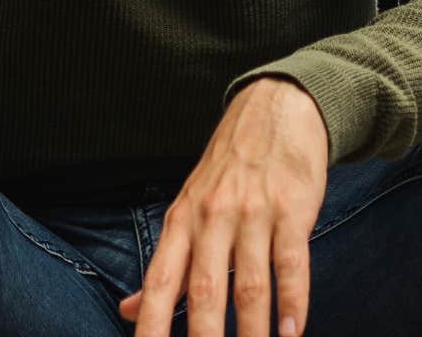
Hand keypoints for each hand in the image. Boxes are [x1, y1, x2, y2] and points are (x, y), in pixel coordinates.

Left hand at [120, 78, 328, 336]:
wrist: (276, 107)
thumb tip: (128, 311)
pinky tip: (292, 332)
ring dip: (252, 332)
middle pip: (203, 290)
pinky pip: (292, 263)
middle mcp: (213, 218)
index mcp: (182, 221)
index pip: (158, 282)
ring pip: (250, 284)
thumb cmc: (228, 166)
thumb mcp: (186, 205)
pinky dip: (293, 302)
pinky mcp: (292, 209)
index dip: (149, 324)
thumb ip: (165, 262)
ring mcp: (254, 213)